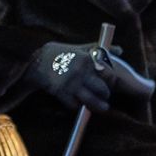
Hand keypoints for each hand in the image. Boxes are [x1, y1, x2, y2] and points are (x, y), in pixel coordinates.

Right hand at [24, 41, 154, 114]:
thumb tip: (120, 50)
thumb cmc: (59, 53)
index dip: (112, 81)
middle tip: (105, 96)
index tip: (112, 83)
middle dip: (105, 94)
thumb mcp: (79, 48)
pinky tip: (78, 102)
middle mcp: (81, 71)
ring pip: (91, 100)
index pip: (109, 74)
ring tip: (102, 107)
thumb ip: (99, 50)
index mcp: (87, 59)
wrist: (35, 61)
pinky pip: (74, 104)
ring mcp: (71, 83)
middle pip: (102, 89)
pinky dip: (77, 105)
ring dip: (97, 105)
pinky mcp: (61, 92)